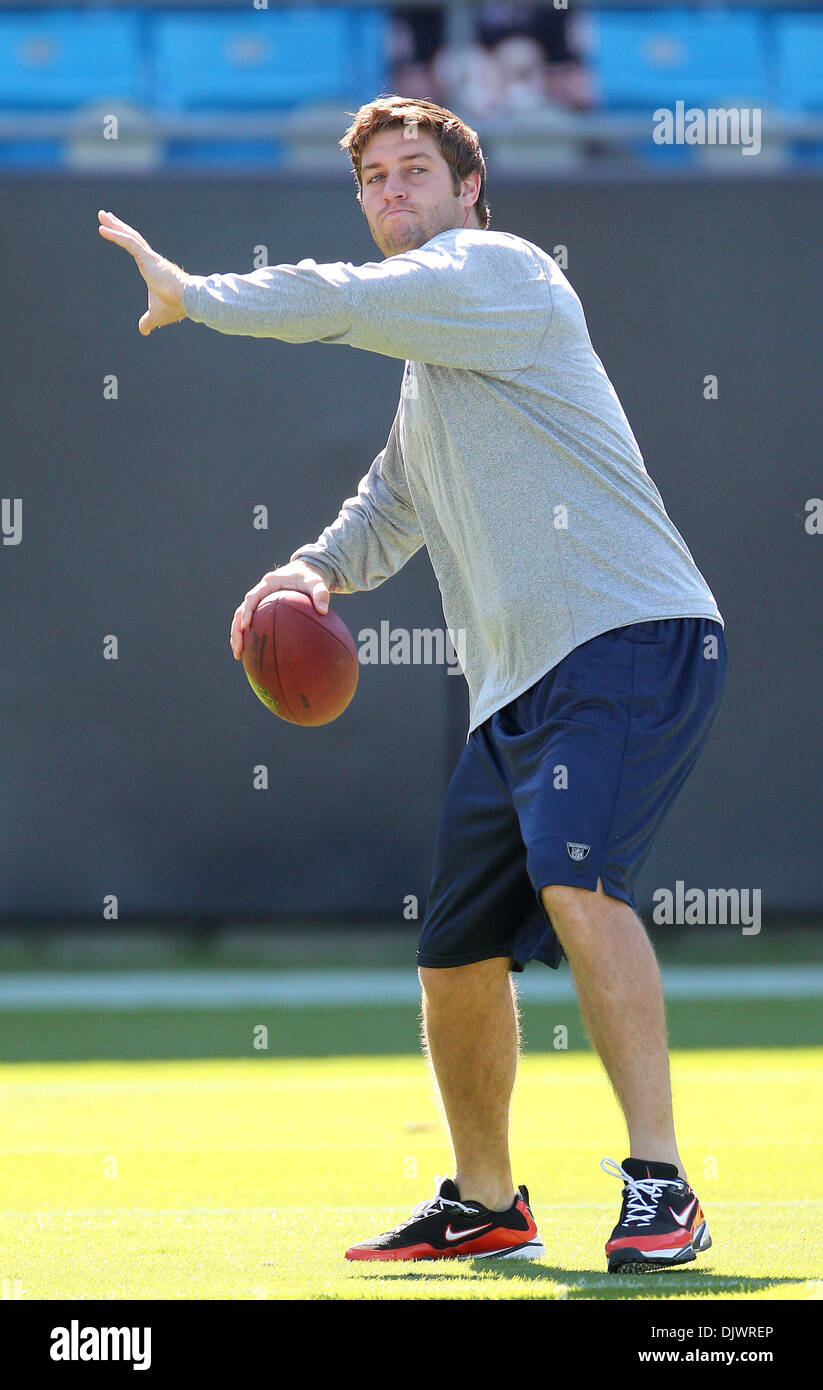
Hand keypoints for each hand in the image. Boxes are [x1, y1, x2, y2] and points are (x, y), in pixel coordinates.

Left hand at [97, 209, 187, 335]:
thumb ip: (148, 321)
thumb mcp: (156, 315)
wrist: (188, 301)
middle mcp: (150, 259)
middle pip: (131, 237)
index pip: (136, 249)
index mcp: (152, 268)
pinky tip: (103, 229)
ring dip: (114, 225)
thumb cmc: (175, 306)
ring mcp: (149, 257)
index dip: (125, 238)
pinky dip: (115, 235)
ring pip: (129, 236)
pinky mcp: (147, 258)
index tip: (116, 230)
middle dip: (117, 226)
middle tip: (105, 216)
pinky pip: (128, 243)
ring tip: (101, 215)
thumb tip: (143, 331)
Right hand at [230, 561, 331, 659]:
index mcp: (268, 584)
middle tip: (238, 649)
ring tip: (238, 655)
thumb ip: (320, 593)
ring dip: (237, 636)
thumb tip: (323, 611)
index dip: (246, 612)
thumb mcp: (316, 582)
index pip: (251, 598)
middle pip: (240, 611)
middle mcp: (260, 592)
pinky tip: (252, 653)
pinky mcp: (263, 608)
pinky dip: (249, 636)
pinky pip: (253, 623)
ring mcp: (260, 601)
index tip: (245, 626)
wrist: (307, 570)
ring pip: (241, 619)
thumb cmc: (310, 576)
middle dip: (236, 630)